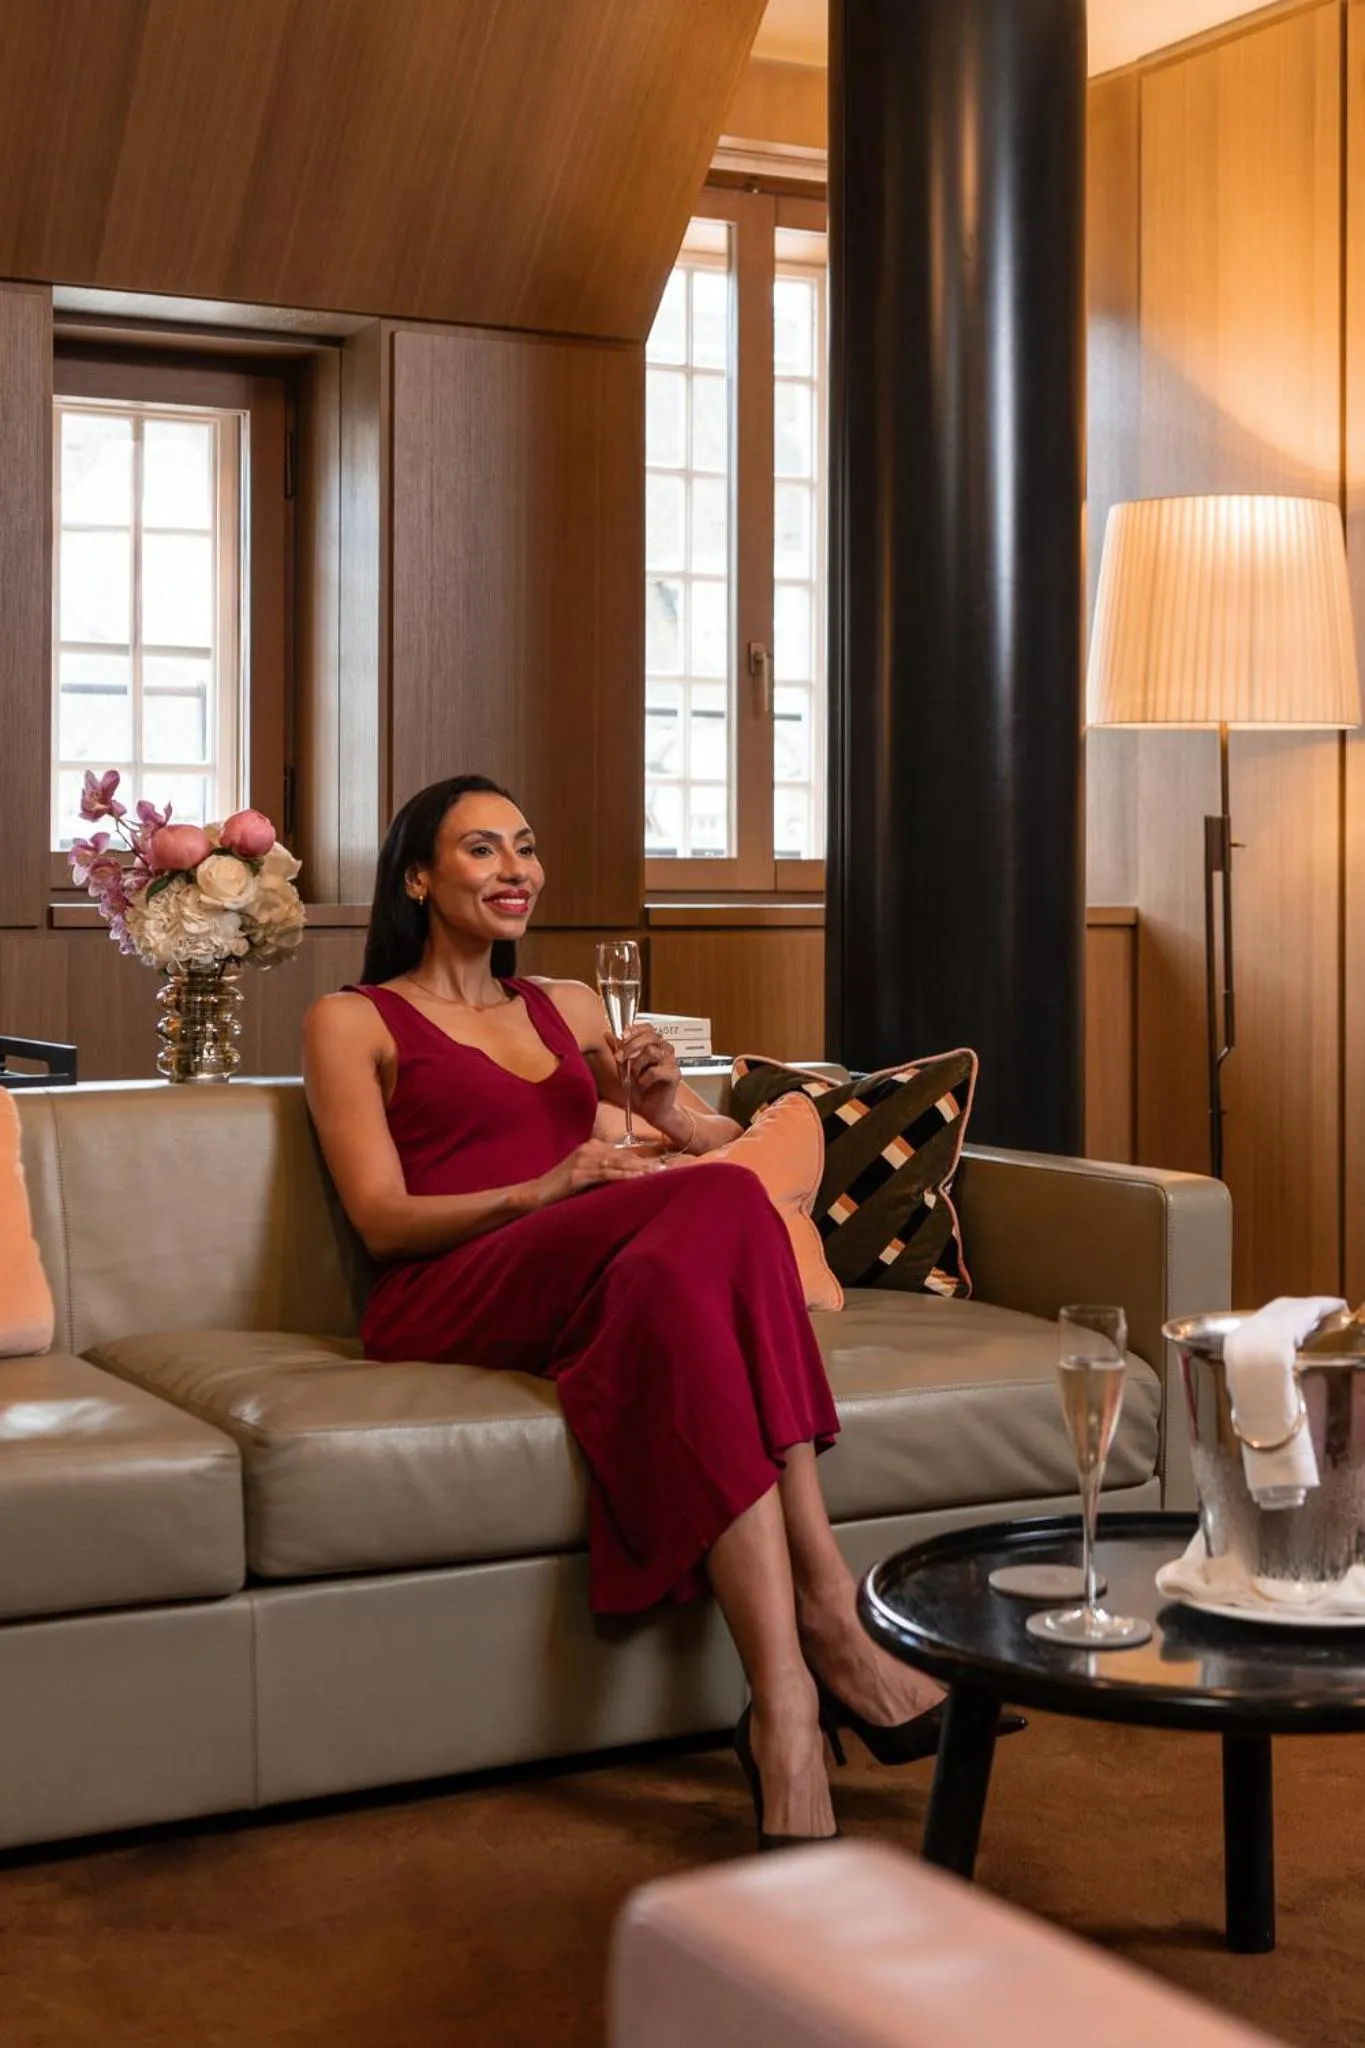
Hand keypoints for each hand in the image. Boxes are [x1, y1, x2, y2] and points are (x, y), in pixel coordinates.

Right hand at [530, 1139, 660, 1208]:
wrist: (536, 1195)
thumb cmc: (562, 1189)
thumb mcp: (586, 1177)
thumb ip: (604, 1173)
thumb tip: (630, 1179)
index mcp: (592, 1147)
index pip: (623, 1153)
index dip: (642, 1160)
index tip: (661, 1166)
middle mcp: (588, 1149)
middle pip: (623, 1156)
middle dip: (645, 1164)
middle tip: (666, 1170)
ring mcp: (583, 1160)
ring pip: (617, 1163)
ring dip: (639, 1169)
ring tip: (657, 1174)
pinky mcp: (578, 1174)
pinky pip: (606, 1174)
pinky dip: (623, 1176)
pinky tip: (638, 1179)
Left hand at [611, 1022, 680, 1129]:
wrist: (651, 1110)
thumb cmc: (640, 1089)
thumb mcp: (624, 1067)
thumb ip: (618, 1050)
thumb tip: (608, 1034)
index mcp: (655, 1045)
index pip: (648, 1028)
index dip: (635, 1030)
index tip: (622, 1036)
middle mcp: (665, 1050)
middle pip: (650, 1037)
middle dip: (631, 1047)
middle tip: (620, 1058)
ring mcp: (671, 1062)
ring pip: (652, 1052)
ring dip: (638, 1064)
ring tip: (635, 1076)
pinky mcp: (674, 1075)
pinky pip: (656, 1070)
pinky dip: (645, 1077)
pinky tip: (643, 1083)